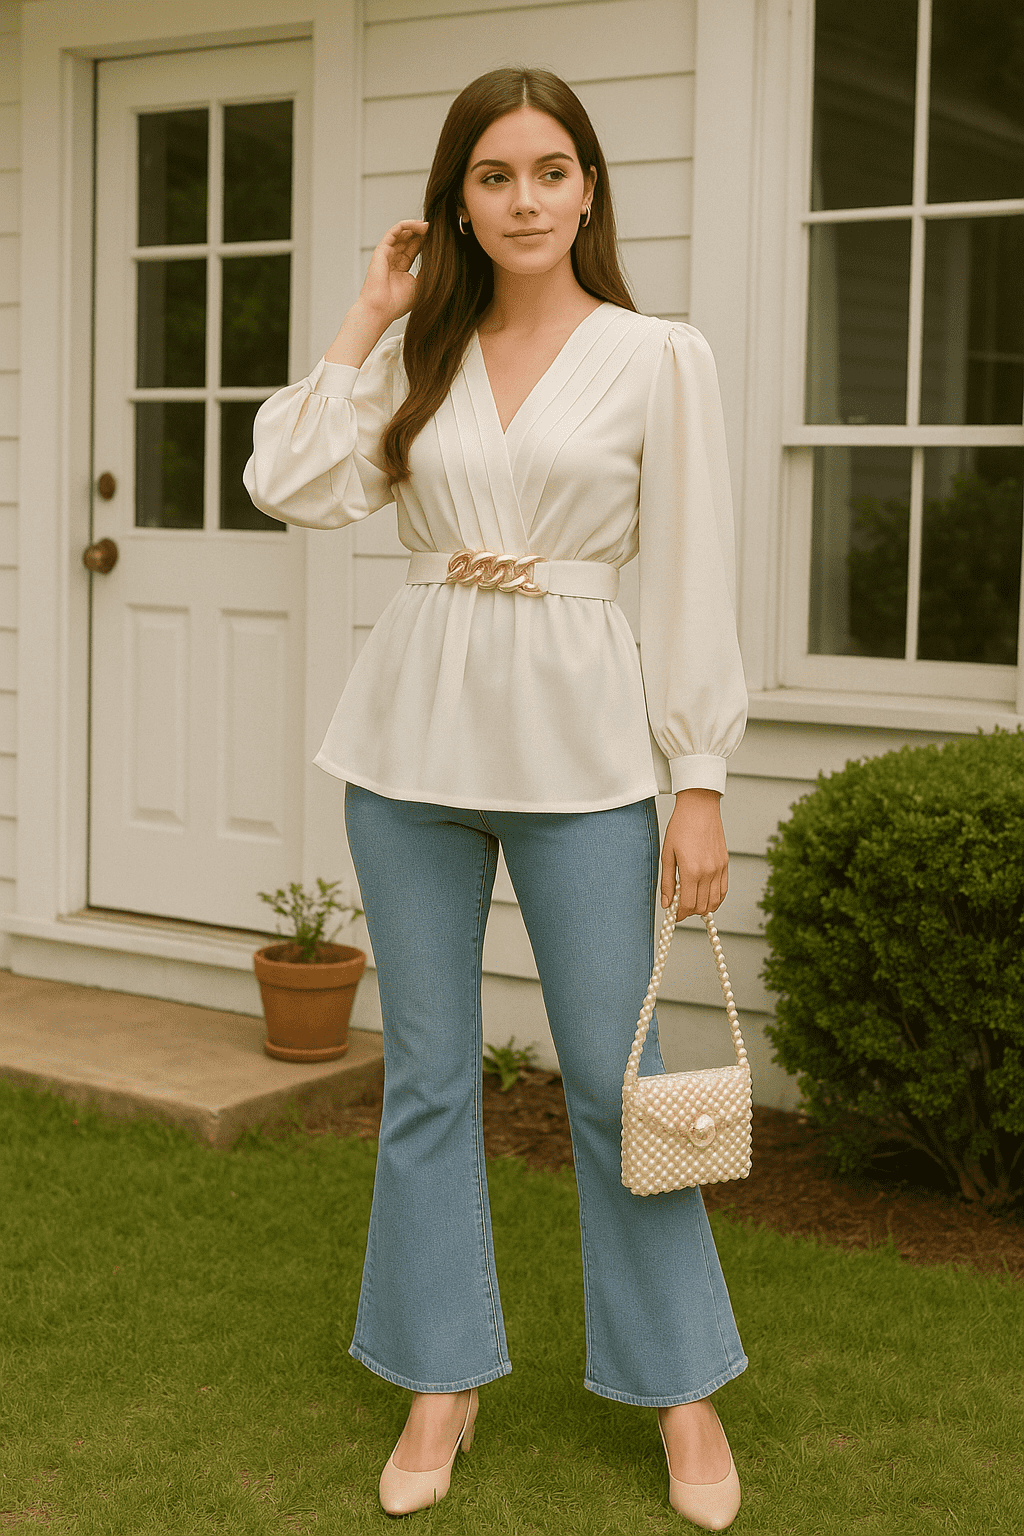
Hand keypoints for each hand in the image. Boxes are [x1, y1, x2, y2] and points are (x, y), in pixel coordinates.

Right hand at [357, 219, 428, 328]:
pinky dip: (407, 225)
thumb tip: (441, 261)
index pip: (414, 250)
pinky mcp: (382, 249)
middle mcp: (393, 260)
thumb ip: (427, 271)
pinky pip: (395, 231)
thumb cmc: (397, 303)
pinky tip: (420, 226)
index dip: (425, 242)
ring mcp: (387, 254)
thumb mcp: (420, 285)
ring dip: (416, 227)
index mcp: (401, 269)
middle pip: (409, 239)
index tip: (439, 239)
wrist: (381, 309)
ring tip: (430, 226)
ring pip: (402, 233)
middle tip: (436, 229)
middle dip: (422, 233)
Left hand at [660, 789, 727, 918]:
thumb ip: (667, 882)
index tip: (674, 915)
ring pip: (714, 902)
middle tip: (680, 907)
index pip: (688, 905)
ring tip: (692, 902)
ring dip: (703, 907)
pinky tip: (706, 897)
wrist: (699, 808)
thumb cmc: (680, 827)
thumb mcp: (667, 854)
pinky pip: (723, 890)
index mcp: (691, 871)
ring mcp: (719, 869)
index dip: (679, 914)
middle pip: (701, 907)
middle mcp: (708, 872)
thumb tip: (667, 904)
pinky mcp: (725, 864)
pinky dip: (715, 899)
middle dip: (689, 912)